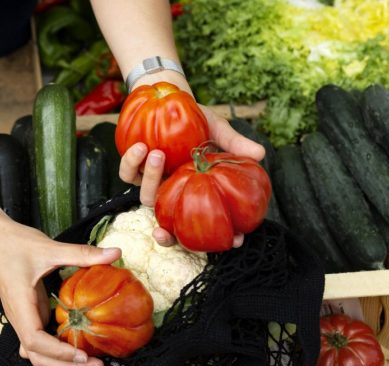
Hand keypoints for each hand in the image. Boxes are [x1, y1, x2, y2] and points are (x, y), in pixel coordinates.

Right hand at [0, 222, 120, 365]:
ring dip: (61, 363)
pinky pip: (40, 343)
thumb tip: (115, 253)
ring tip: (90, 362)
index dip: (57, 352)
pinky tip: (77, 348)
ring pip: (37, 354)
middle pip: (37, 356)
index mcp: (20, 305)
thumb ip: (82, 253)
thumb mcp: (50, 248)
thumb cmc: (17, 244)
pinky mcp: (29, 316)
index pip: (34, 341)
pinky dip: (56, 352)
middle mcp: (19, 318)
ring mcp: (23, 319)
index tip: (82, 354)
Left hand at [118, 105, 264, 246]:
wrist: (170, 101)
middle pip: (169, 224)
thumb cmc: (197, 120)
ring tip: (158, 153)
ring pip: (146, 198)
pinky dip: (131, 163)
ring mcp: (152, 183)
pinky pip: (127, 174)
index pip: (203, 224)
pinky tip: (140, 146)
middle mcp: (174, 191)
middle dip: (167, 235)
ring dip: (152, 179)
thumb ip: (235, 144)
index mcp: (195, 190)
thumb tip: (261, 154)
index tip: (234, 241)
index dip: (215, 240)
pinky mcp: (133, 169)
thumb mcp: (218, 131)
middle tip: (164, 231)